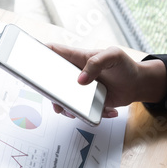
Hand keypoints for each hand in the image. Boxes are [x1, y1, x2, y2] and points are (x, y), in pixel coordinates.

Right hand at [47, 45, 166, 118]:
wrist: (137, 85)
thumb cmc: (125, 66)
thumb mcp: (113, 56)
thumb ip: (96, 63)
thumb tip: (80, 80)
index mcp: (77, 58)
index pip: (53, 51)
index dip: (38, 53)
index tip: (29, 60)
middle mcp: (74, 74)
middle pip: (50, 81)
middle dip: (48, 92)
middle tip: (55, 98)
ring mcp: (78, 89)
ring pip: (61, 100)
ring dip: (66, 108)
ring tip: (77, 112)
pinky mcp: (85, 102)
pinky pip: (78, 111)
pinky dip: (88, 115)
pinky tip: (106, 111)